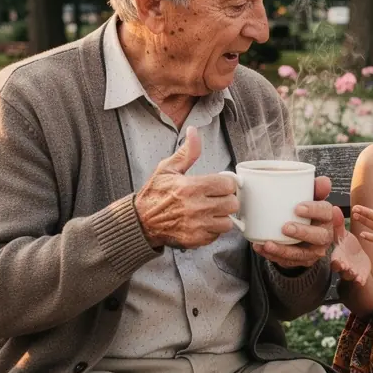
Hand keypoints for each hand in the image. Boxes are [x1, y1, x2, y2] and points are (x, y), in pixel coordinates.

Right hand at [134, 127, 239, 248]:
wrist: (141, 221)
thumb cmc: (154, 194)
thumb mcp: (167, 169)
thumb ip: (187, 152)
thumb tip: (193, 132)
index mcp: (191, 187)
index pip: (228, 184)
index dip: (226, 183)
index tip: (221, 184)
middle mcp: (196, 207)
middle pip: (232, 204)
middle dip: (227, 199)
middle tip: (217, 198)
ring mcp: (197, 226)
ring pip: (228, 222)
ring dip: (222, 216)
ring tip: (211, 211)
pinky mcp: (196, 240)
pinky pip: (217, 235)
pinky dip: (213, 230)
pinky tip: (203, 222)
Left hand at [253, 175, 338, 269]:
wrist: (301, 233)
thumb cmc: (304, 211)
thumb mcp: (309, 197)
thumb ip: (314, 188)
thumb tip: (324, 181)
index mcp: (327, 217)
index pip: (326, 212)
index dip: (314, 210)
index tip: (298, 208)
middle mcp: (324, 235)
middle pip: (319, 236)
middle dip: (302, 232)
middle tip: (285, 227)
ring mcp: (313, 251)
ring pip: (302, 254)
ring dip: (284, 250)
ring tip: (268, 244)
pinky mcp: (301, 260)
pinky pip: (288, 262)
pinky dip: (273, 256)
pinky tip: (261, 248)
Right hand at [329, 211, 370, 286]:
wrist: (357, 257)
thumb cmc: (347, 246)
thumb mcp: (343, 236)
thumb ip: (338, 225)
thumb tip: (334, 208)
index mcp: (338, 256)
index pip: (334, 260)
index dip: (336, 261)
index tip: (338, 260)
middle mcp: (343, 265)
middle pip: (340, 270)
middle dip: (343, 269)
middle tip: (345, 267)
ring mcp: (351, 271)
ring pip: (350, 276)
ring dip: (352, 275)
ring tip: (354, 274)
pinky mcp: (360, 275)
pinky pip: (359, 280)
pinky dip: (360, 281)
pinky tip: (362, 281)